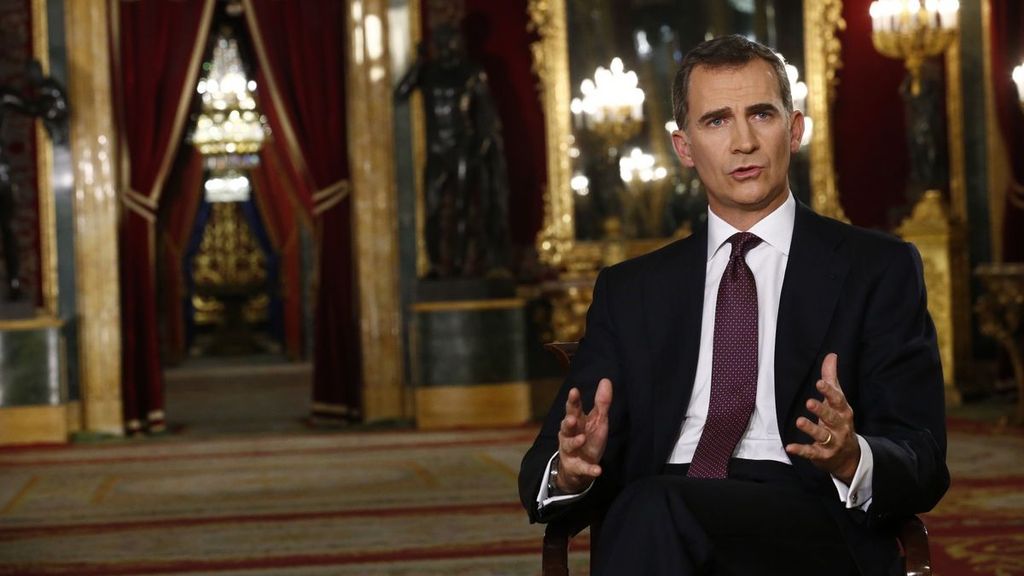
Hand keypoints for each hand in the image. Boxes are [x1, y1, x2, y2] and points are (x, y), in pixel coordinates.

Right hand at [556, 378, 612, 492]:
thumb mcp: (598, 420)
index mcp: (576, 421)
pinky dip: (590, 469)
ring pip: (569, 445)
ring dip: (575, 442)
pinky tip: (598, 470)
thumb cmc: (588, 438)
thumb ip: (601, 402)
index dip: (573, 401)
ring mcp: (570, 451)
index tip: (574, 391)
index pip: (573, 409)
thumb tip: (606, 380)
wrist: (578, 468)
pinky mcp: (576, 467)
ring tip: (582, 439)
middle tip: (572, 418)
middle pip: (566, 426)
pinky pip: (583, 468)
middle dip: (568, 422)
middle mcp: (569, 435)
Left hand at [785, 353, 859, 484]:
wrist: (849, 457)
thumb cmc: (839, 422)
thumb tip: (831, 355)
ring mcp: (832, 442)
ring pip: (822, 435)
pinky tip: (790, 447)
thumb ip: (832, 378)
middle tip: (809, 401)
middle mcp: (840, 427)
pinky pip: (811, 452)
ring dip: (811, 429)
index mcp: (843, 411)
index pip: (838, 400)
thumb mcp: (837, 401)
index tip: (819, 382)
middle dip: (821, 410)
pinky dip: (801, 450)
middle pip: (831, 417)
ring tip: (799, 421)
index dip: (829, 391)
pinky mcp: (822, 455)